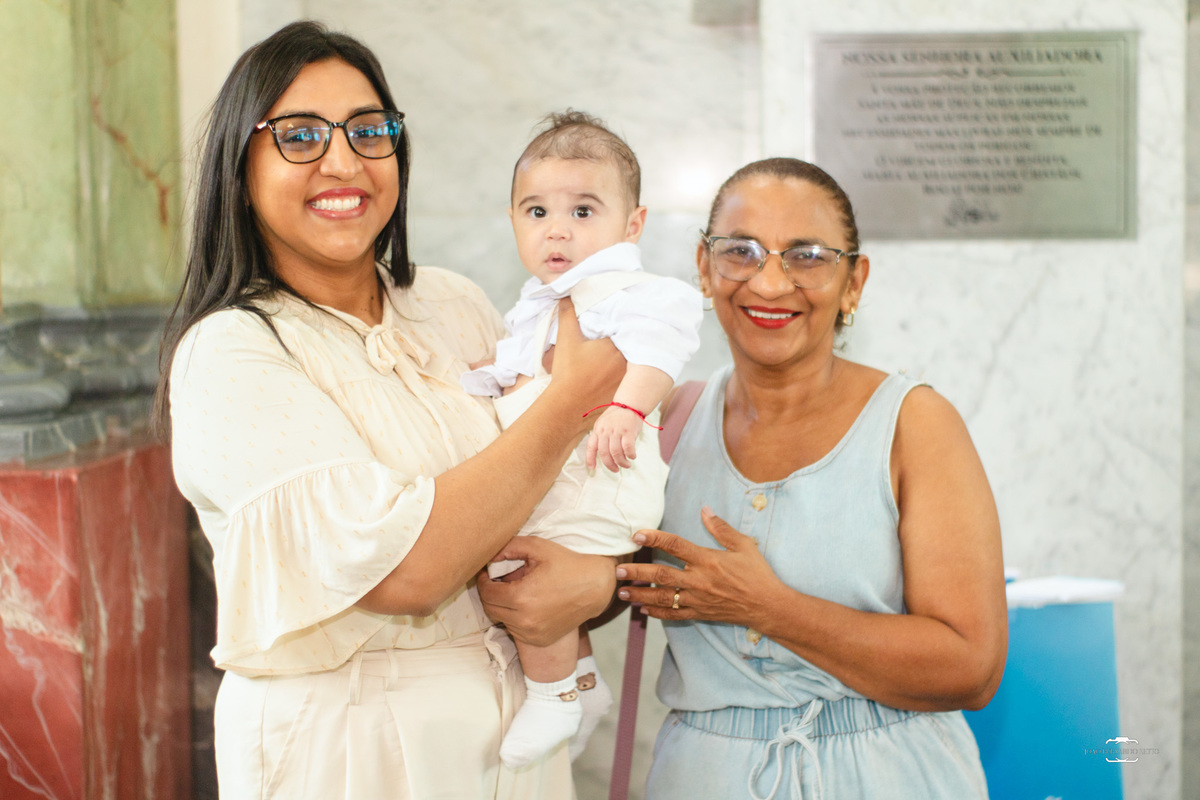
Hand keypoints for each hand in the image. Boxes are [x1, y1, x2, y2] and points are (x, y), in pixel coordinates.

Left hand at [477, 536, 616, 646]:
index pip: (487, 593)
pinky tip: (526, 605)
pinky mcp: (539, 639)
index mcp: (522, 597)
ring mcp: (533, 633)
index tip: (487, 574)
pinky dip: (515, 618)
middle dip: (490, 594)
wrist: (595, 587)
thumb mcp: (539, 547)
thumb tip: (489, 556)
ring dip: (502, 607)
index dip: (483, 582)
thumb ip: (510, 547)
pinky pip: (516, 630)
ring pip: (502, 621)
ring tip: (514, 592)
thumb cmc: (567, 564)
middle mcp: (525, 620)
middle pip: (491, 610)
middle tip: (496, 582)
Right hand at [547, 299, 624, 432]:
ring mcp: (628, 380)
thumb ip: (567, 314)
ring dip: (631, 359)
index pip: (625, 330)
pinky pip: (633, 381)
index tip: (619, 324)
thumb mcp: (566, 340)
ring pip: (634, 364)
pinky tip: (620, 375)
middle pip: (632, 347)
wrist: (567, 407)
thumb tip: (567, 296)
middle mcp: (627, 363)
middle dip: (630, 342)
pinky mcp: (627, 395)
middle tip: (623, 339)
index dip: (623, 326)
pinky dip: (630, 377)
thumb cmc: (567, 373)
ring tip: (619, 357)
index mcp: (615, 346)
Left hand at [586, 405, 640, 471]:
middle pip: (604, 453)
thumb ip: (602, 437)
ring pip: (616, 453)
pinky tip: (632, 456)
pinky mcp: (628, 431)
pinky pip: (628, 448)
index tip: (592, 469)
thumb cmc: (617, 417)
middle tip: (615, 470)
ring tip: (626, 465)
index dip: (590, 459)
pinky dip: (630, 455)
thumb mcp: (604, 424)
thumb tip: (605, 456)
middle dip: (610, 465)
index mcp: (597, 430)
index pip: (591, 446)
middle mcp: (605, 431)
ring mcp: (616, 431)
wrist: (629, 404)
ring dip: (622, 462)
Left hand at [616, 507, 787, 626]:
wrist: (768, 606)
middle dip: (637, 572)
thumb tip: (704, 509)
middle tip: (617, 570)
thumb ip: (721, 528)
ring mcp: (697, 599)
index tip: (637, 534)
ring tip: (622, 592)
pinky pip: (674, 614)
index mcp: (708, 560)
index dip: (655, 538)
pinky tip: (643, 611)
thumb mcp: (744, 546)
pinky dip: (656, 613)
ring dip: (640, 595)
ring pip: (662, 598)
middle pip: (660, 575)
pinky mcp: (700, 613)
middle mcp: (698, 580)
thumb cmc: (757, 573)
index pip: (675, 545)